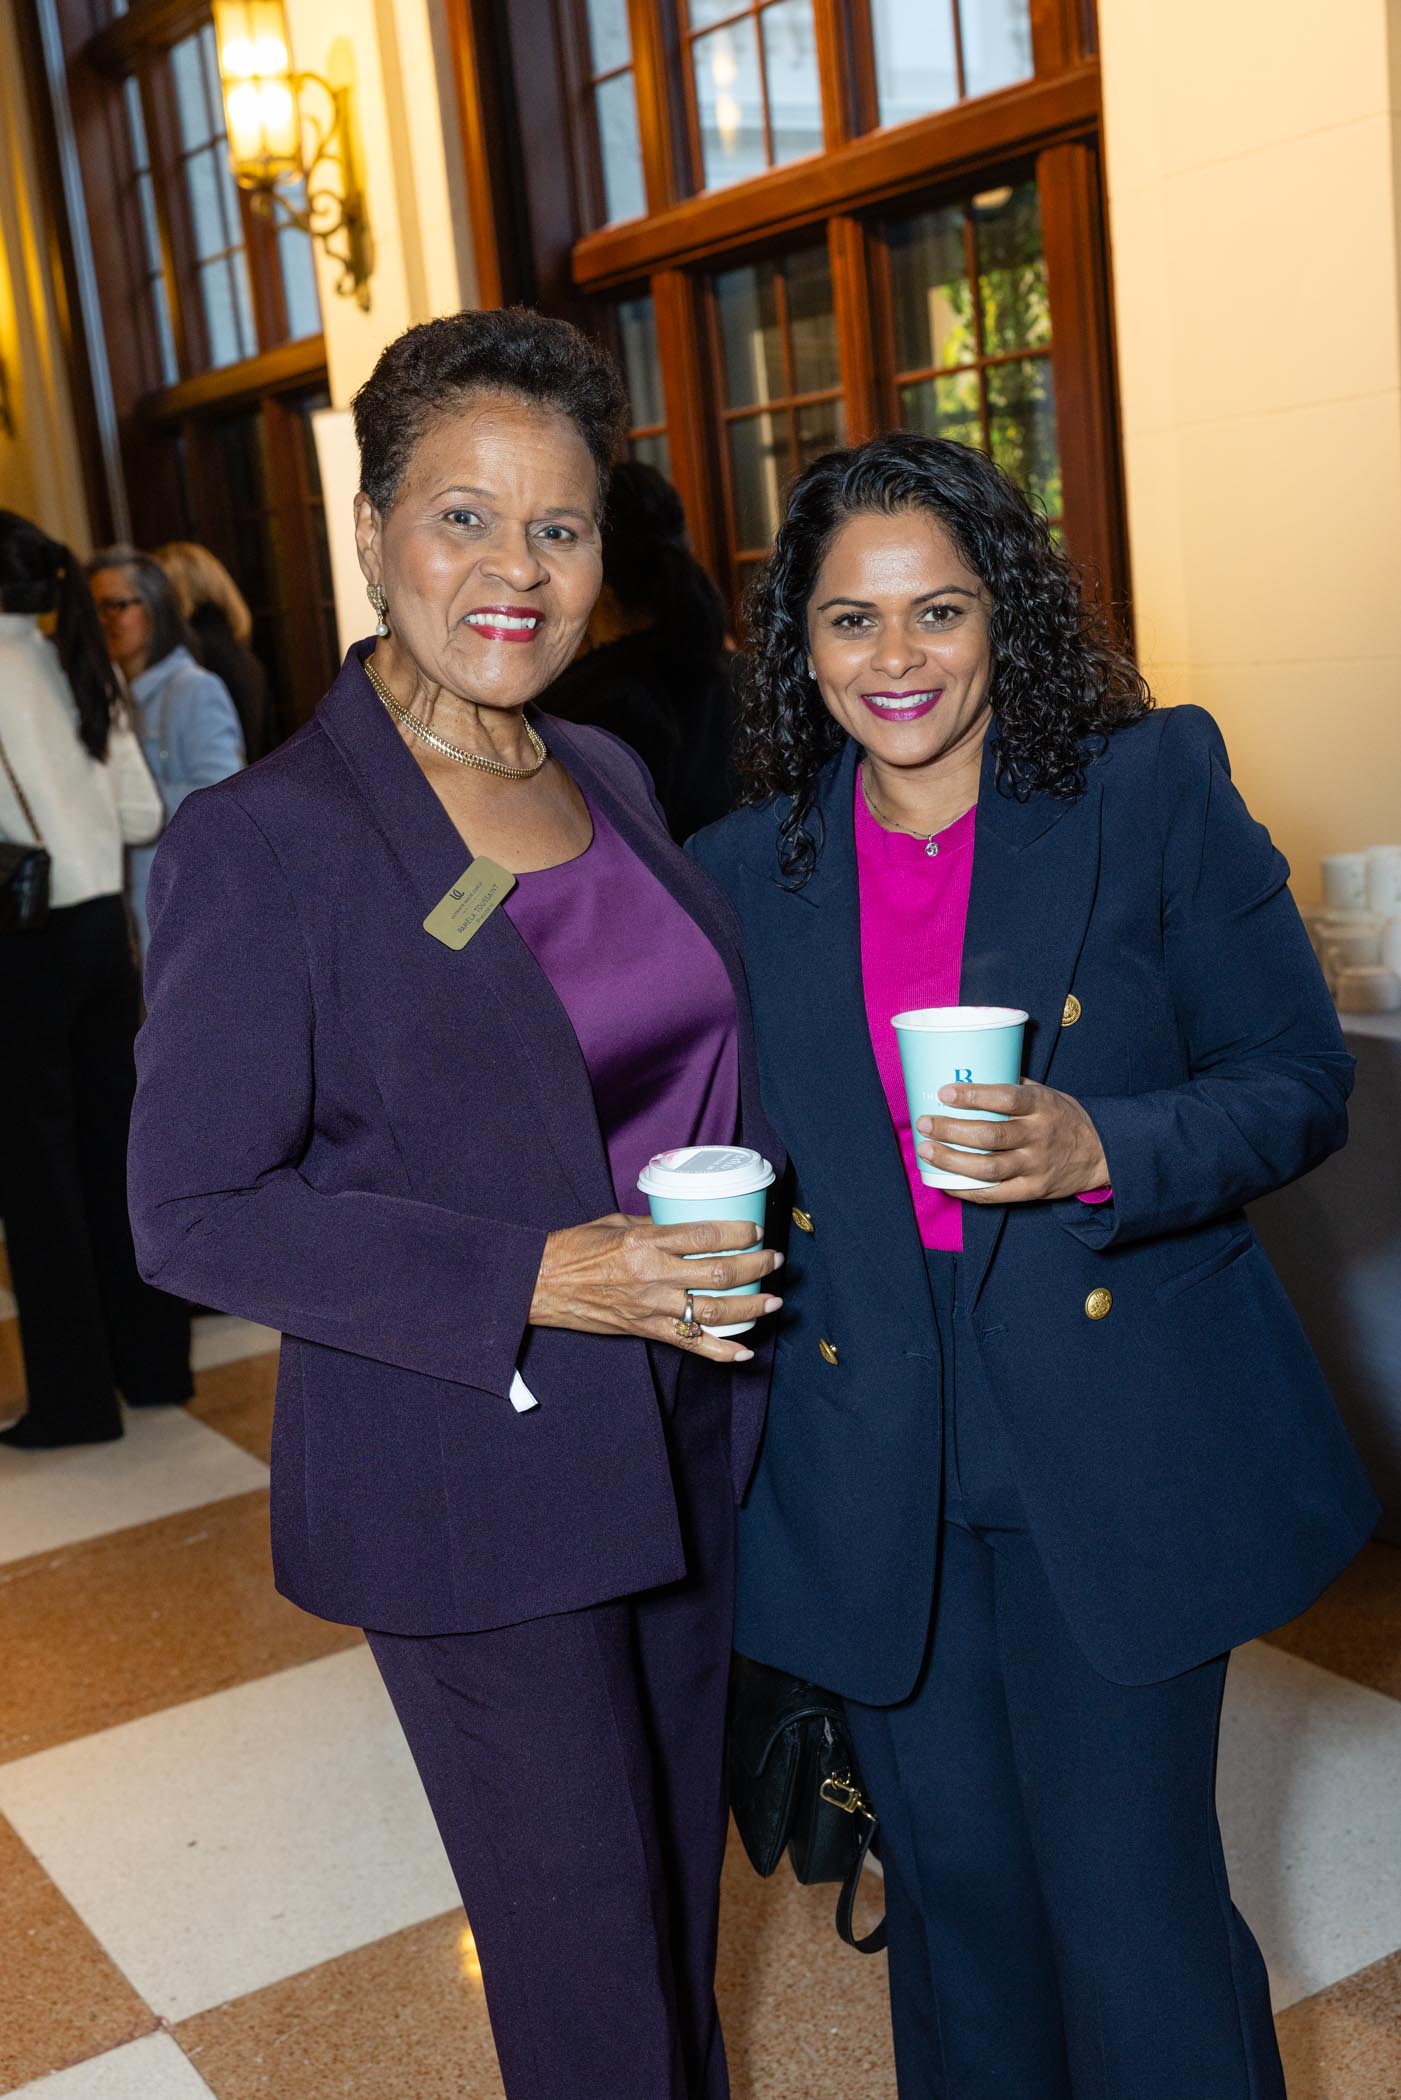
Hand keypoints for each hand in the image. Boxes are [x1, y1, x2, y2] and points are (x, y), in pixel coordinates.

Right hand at [529, 1215, 783, 1364]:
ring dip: (749, 1307)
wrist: (540, 1284)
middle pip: (716, 1273)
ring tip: (773, 1301)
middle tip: (774, 1260)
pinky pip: (689, 1345)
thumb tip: (687, 1224)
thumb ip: (654, 1226)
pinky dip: (720, 1351)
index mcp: (644, 1242)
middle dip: (754, 1267)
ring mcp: (650, 1307)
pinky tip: (744, 1352)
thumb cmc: (575, 1248)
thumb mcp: (616, 1224)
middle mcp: (652, 1275)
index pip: (703, 1235)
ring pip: (711, 1311)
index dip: (737, 1233)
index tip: (756, 1230)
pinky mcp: (644, 1330)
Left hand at [916, 1081, 1108, 1204]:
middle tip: (925, 1123)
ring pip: (988, 1167)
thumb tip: (973, 1073)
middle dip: (951, 1129)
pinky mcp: (1033, 1190)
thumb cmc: (1064, 1118)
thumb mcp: (1048, 1094)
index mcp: (1042, 1106)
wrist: (1102, 1154)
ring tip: (926, 1150)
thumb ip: (1014, 1087)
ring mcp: (1035, 1166)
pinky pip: (994, 1194)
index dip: (973, 1096)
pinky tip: (945, 1181)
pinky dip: (966, 1189)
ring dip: (952, 1160)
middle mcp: (1039, 1136)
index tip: (945, 1093)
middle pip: (990, 1135)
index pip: (1006, 1098)